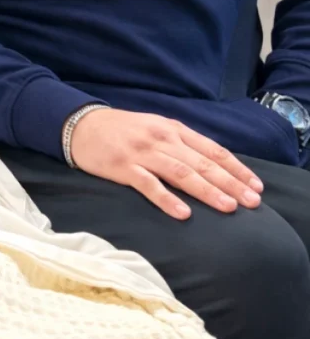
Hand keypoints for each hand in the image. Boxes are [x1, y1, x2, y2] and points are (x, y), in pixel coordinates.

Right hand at [69, 108, 263, 219]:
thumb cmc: (122, 130)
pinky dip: (167, 199)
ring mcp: (142, 152)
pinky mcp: (123, 167)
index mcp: (172, 129)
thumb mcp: (155, 128)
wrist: (80, 124)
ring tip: (228, 208)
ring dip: (207, 191)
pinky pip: (148, 185)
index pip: (212, 149)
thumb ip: (181, 144)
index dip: (236, 168)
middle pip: (201, 163)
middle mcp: (161, 138)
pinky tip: (183, 214)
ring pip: (181, 173)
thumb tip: (214, 167)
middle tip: (251, 202)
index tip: (256, 186)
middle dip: (230, 183)